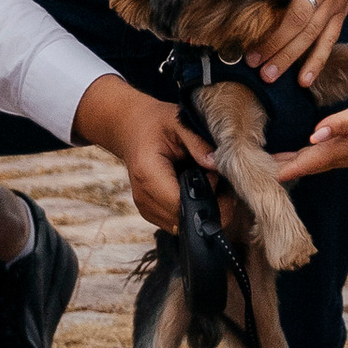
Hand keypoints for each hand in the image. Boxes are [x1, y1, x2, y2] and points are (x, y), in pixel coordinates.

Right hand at [73, 73, 212, 233]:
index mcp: (148, 173)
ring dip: (199, 210)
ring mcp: (144, 207)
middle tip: (216, 180)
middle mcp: (143, 196)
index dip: (205, 198)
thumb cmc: (156, 123)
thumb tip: (217, 165)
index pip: (180, 204)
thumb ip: (198, 143)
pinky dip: (189, 210)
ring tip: (206, 183)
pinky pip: (175, 222)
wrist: (131, 128)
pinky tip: (195, 190)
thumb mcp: (178, 122)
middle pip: (183, 219)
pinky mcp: (149, 212)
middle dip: (207, 206)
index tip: (215, 178)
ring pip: (181, 225)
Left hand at [252, 0, 347, 89]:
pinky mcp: (341, 11)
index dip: (261, 11)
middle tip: (251, 61)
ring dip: (291, 57)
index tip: (240, 28)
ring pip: (312, 33)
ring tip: (268, 75)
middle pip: (297, 19)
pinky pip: (330, 39)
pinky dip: (318, 61)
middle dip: (274, 43)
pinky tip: (305, 80)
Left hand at [270, 90, 347, 183]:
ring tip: (270, 163)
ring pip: (313, 163)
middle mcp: (341, 157)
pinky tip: (299, 154)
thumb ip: (340, 124)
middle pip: (306, 165)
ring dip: (292, 164)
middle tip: (256, 170)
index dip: (283, 168)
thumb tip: (314, 135)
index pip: (306, 162)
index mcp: (341, 150)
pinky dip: (305, 158)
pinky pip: (321, 158)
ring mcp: (346, 155)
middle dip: (282, 168)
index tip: (261, 175)